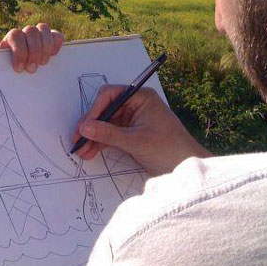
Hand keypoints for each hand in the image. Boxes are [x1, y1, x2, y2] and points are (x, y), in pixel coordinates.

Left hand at [0, 24, 63, 72]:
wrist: (7, 81)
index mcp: (9, 41)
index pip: (15, 35)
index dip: (19, 50)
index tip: (18, 69)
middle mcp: (23, 36)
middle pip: (31, 30)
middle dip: (34, 51)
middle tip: (31, 70)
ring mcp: (37, 38)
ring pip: (43, 29)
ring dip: (45, 46)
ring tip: (43, 63)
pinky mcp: (50, 44)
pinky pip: (56, 35)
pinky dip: (57, 42)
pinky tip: (53, 55)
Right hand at [74, 85, 212, 175]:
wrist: (189, 170)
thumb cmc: (170, 150)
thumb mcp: (136, 141)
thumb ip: (109, 134)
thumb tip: (84, 128)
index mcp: (141, 98)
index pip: (110, 95)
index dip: (94, 110)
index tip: (84, 127)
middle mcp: (135, 105)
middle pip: (105, 109)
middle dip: (91, 126)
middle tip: (78, 140)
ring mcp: (133, 119)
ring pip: (105, 123)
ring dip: (93, 136)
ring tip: (82, 151)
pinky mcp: (131, 133)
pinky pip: (111, 134)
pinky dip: (101, 142)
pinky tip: (91, 151)